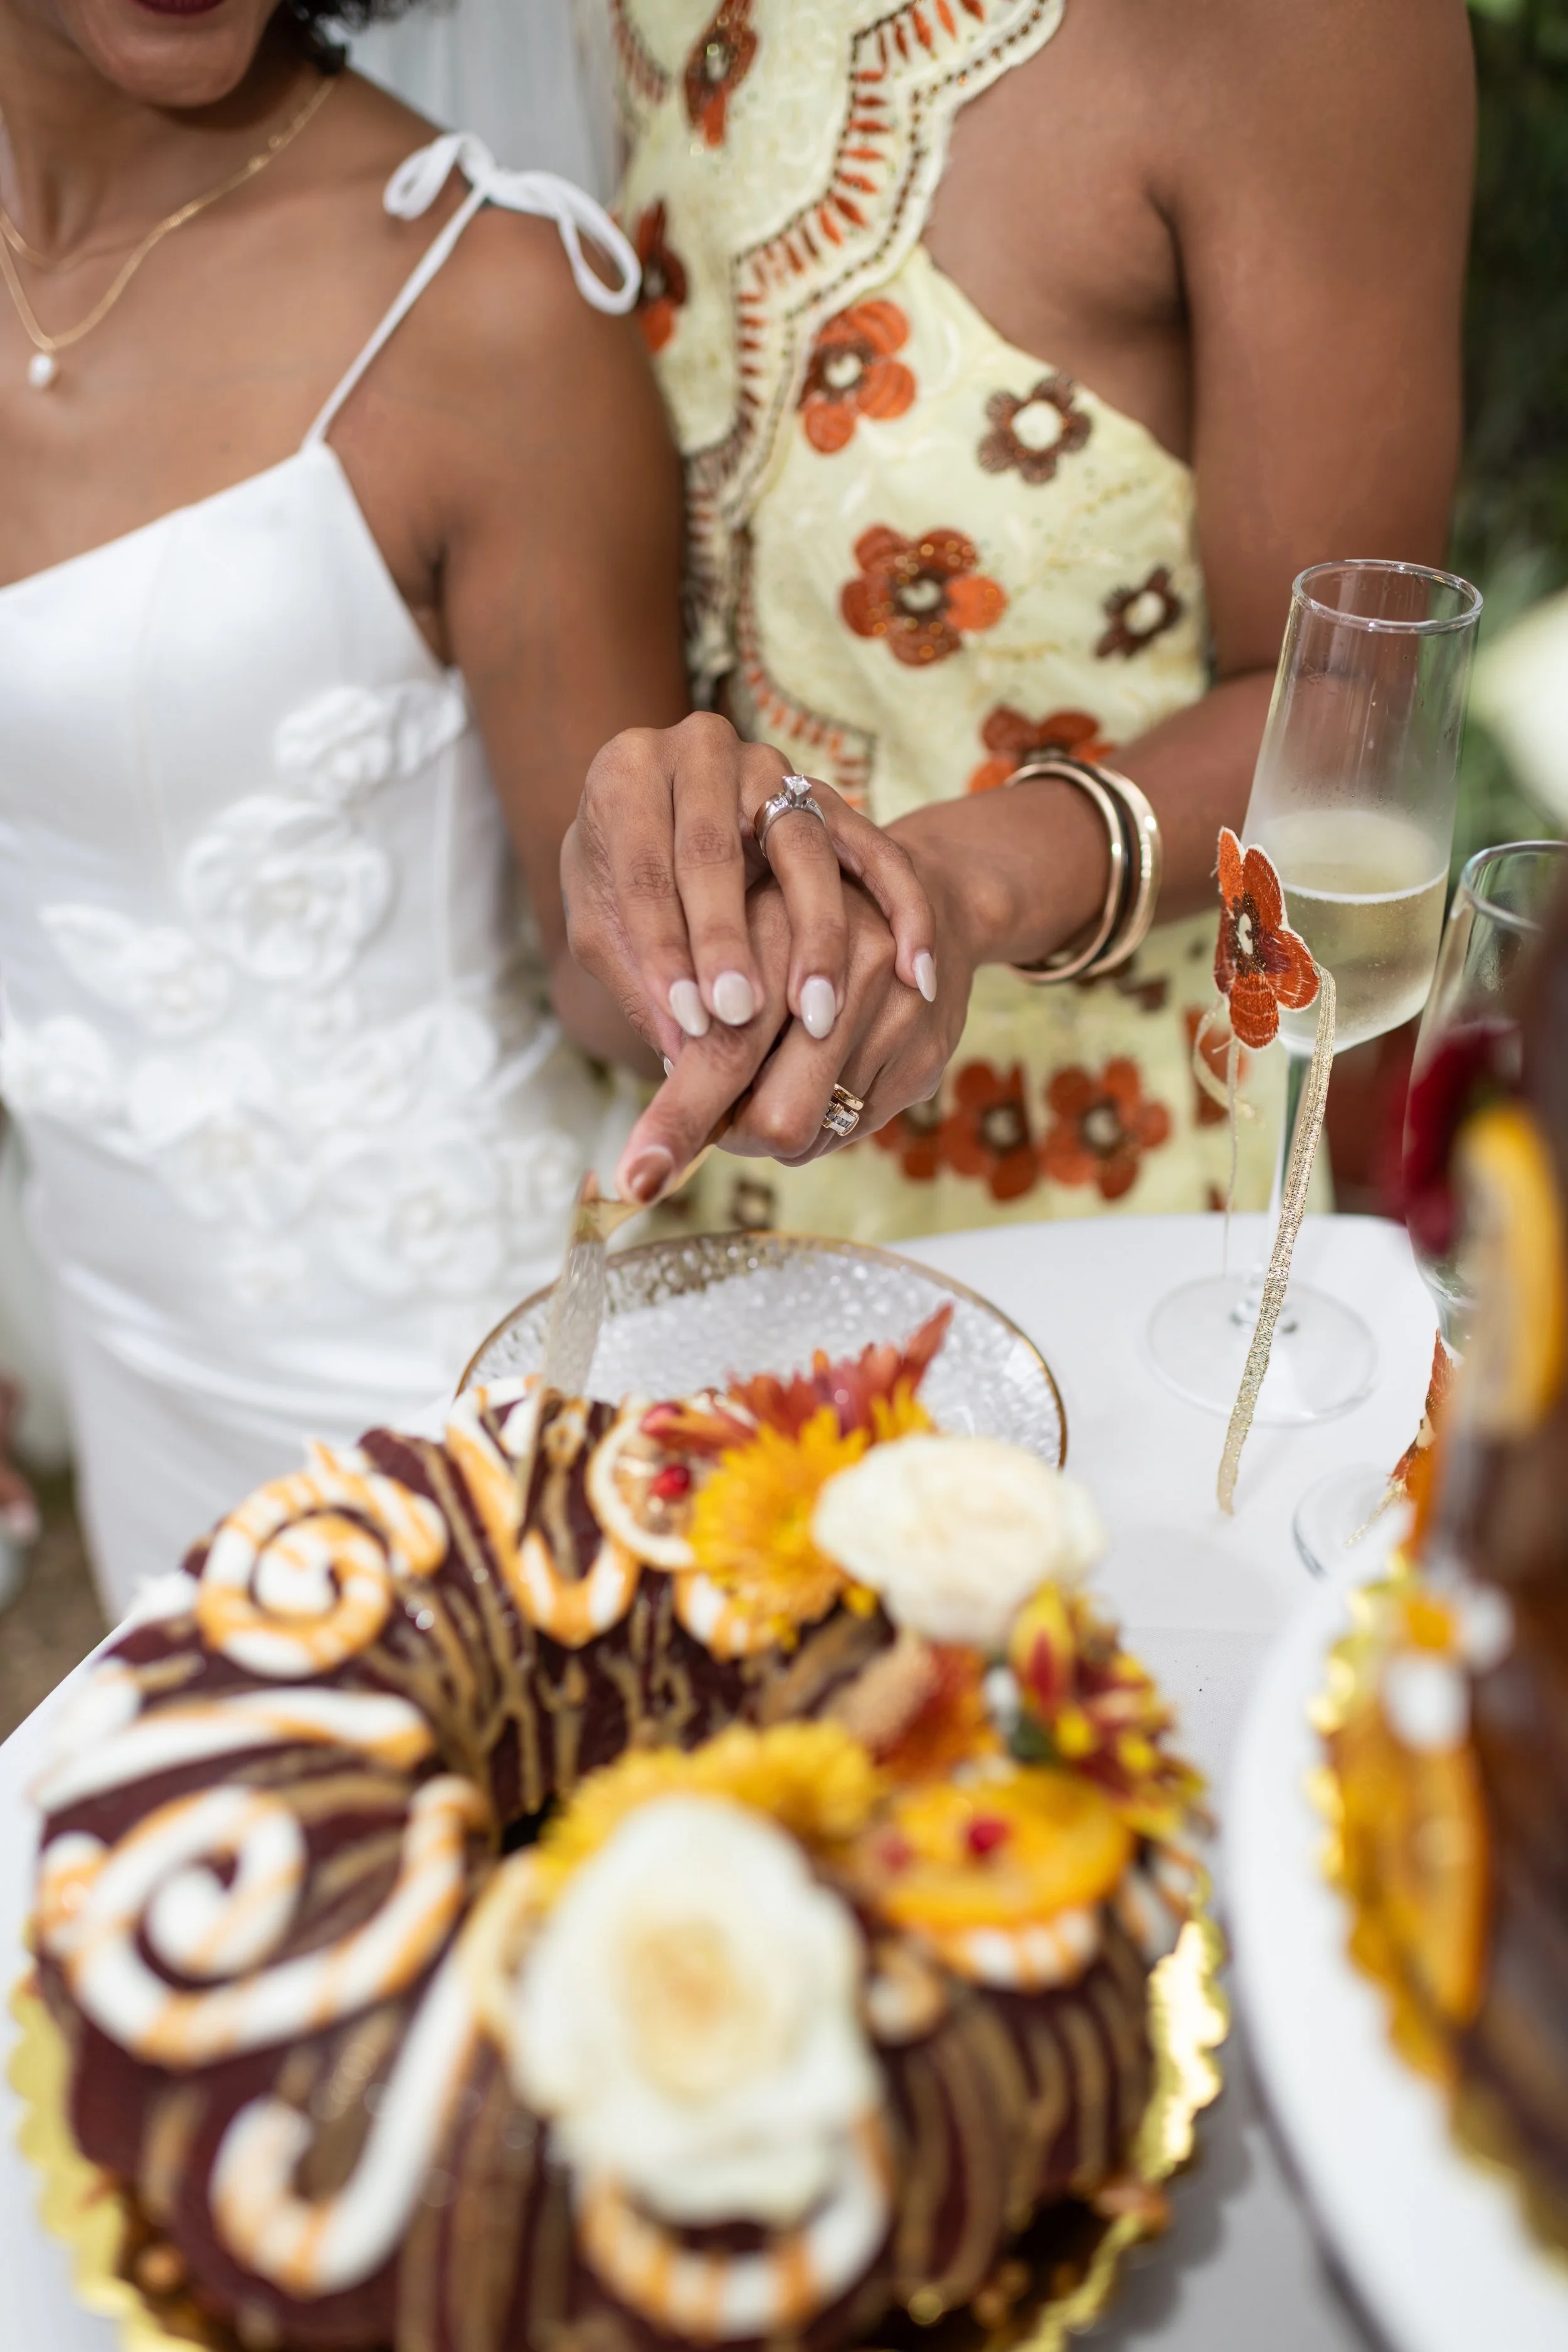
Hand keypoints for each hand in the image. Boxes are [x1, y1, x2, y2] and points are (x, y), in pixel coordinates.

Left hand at [562, 714, 937, 1062]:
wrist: (676, 822)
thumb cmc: (624, 885)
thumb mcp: (607, 923)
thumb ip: (637, 978)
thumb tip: (681, 1047)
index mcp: (626, 774)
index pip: (641, 867)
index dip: (661, 947)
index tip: (686, 1020)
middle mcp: (699, 752)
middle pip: (714, 849)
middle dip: (726, 939)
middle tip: (739, 1013)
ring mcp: (770, 767)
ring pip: (802, 849)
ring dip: (815, 936)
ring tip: (817, 1013)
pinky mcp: (829, 797)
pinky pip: (876, 851)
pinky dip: (902, 911)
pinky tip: (915, 976)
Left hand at [613, 873, 976, 1203]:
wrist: (934, 898)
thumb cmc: (802, 921)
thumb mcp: (738, 930)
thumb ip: (693, 1004)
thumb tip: (662, 1092)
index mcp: (785, 925)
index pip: (725, 1046)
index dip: (679, 1119)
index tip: (637, 1179)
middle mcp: (854, 967)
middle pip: (777, 1114)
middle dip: (734, 1132)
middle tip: (716, 1116)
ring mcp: (899, 1015)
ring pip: (814, 1133)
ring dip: (777, 1119)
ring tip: (780, 1067)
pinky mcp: (927, 1057)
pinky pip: (854, 1130)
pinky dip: (825, 1115)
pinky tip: (829, 1066)